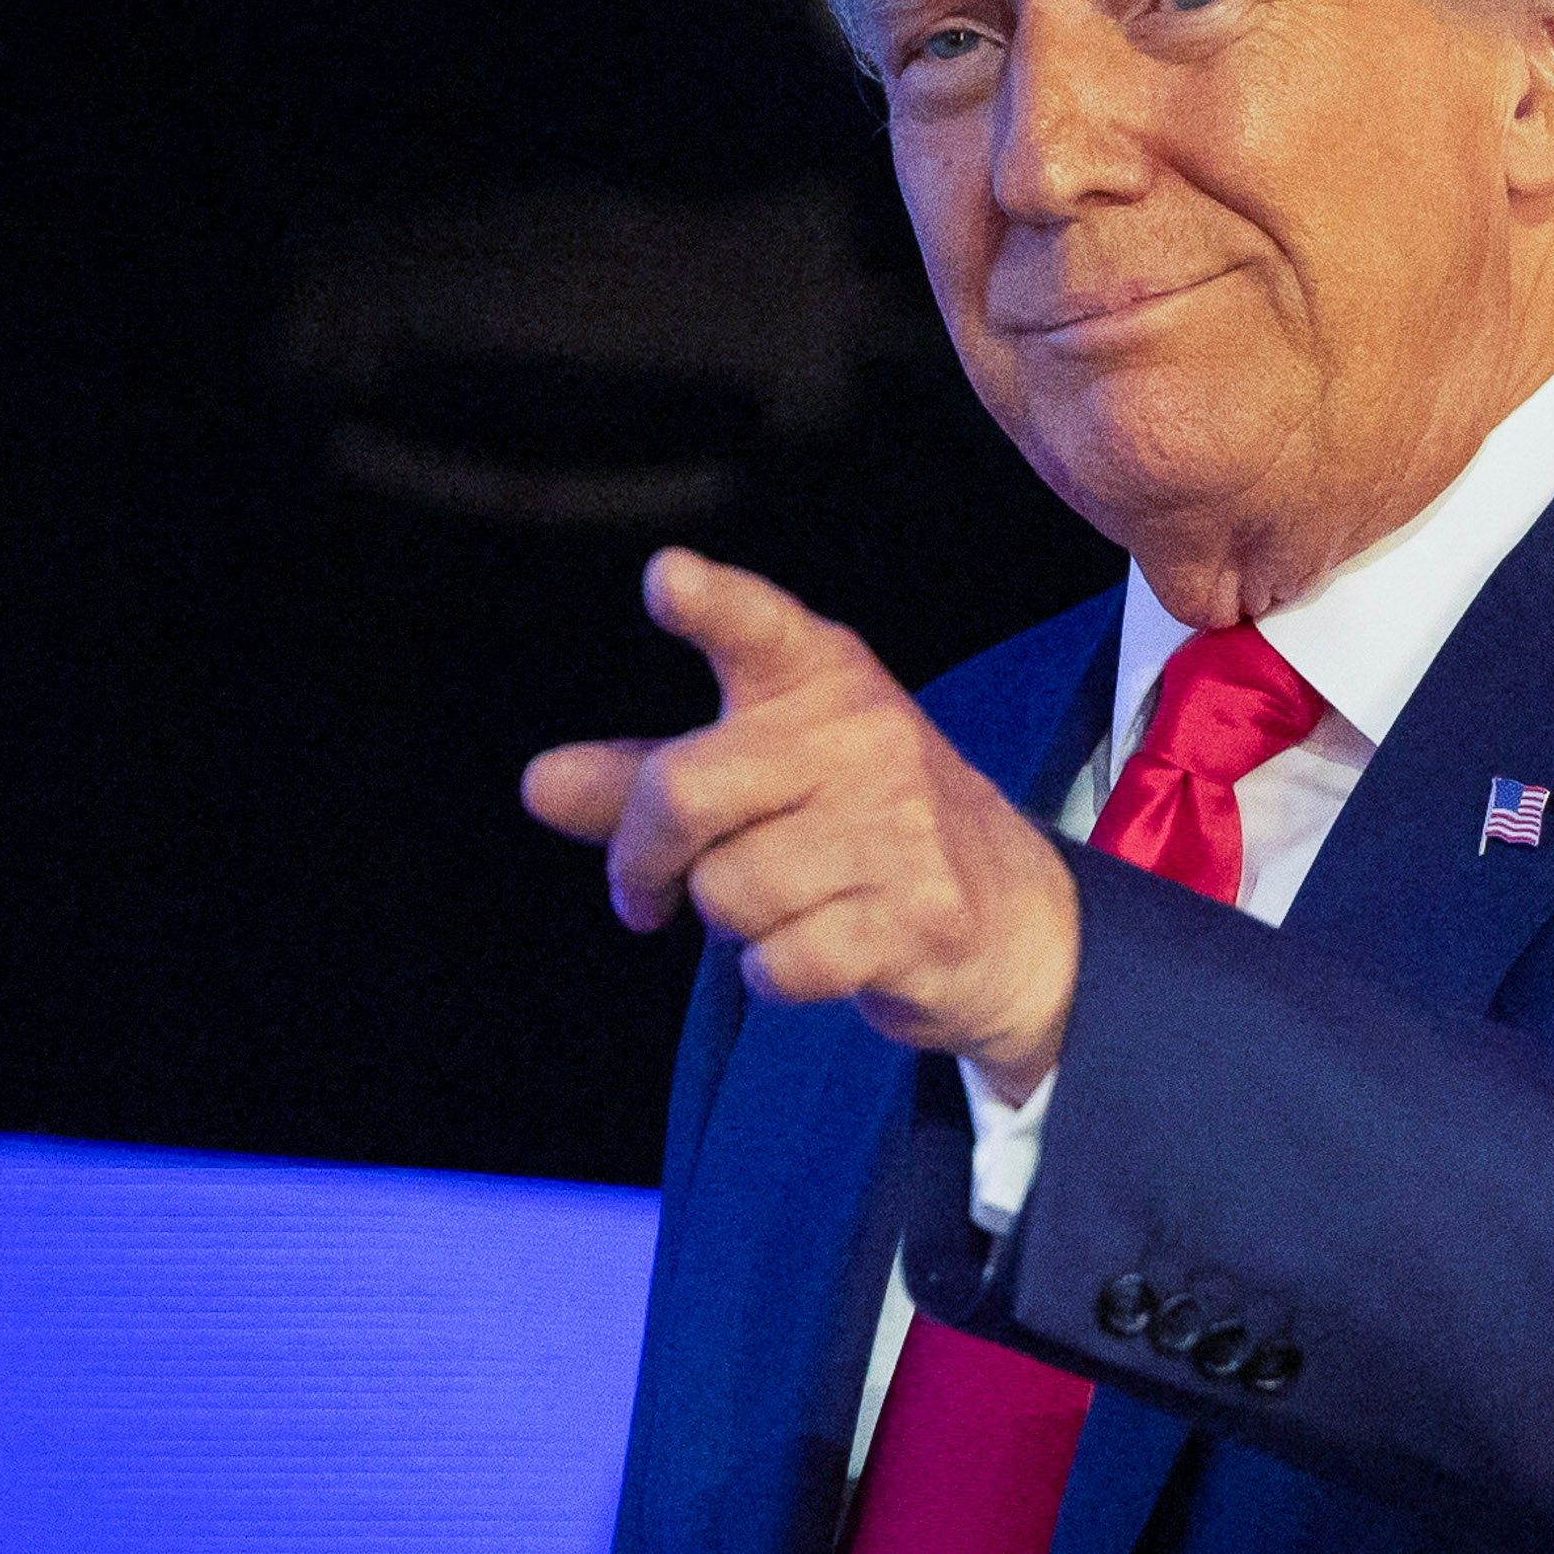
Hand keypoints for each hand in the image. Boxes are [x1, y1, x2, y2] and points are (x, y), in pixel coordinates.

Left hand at [520, 549, 1081, 1091]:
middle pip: (683, 793)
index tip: (666, 580)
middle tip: (644, 890)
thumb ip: (645, 781)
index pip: (758, 628)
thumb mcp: (760, 778)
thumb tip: (540, 784)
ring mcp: (899, 827)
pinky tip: (817, 949)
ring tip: (783, 904)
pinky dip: (772, 974)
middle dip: (642, 859)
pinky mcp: (917, 919)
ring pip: (724, 891)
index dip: (710, 604)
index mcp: (820, 677)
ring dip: (729, 921)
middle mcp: (863, 736)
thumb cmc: (858, 827)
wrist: (1013, 917)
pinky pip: (775, 963)